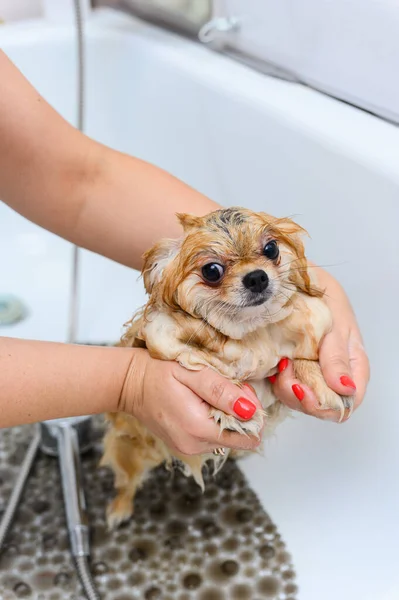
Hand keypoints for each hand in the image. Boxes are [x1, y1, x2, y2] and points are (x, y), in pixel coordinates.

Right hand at [120, 349, 262, 454]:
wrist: (128, 383)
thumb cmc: (157, 371)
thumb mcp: (192, 372)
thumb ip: (222, 391)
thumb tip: (250, 410)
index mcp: (198, 428)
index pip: (247, 436)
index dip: (251, 413)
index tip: (240, 390)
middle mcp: (194, 445)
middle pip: (239, 438)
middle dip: (241, 414)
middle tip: (226, 388)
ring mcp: (188, 449)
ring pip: (227, 438)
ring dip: (227, 417)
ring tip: (210, 394)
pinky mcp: (184, 446)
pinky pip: (212, 438)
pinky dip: (214, 421)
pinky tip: (202, 403)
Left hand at [271, 268, 369, 421]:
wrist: (292, 273)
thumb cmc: (321, 293)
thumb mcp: (335, 322)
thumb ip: (337, 356)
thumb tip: (345, 389)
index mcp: (351, 363)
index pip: (348, 401)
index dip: (329, 406)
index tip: (306, 392)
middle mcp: (331, 371)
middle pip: (322, 405)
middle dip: (303, 398)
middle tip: (286, 376)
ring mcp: (309, 369)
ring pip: (301, 399)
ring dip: (287, 388)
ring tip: (281, 364)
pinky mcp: (289, 365)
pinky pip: (283, 385)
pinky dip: (276, 379)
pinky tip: (274, 363)